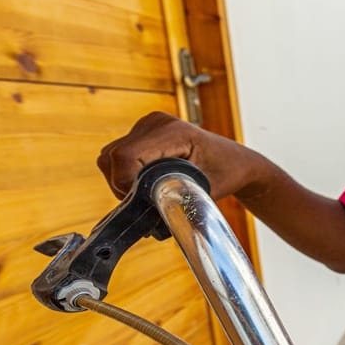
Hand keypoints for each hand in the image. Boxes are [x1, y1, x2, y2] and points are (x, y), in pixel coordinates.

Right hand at [97, 112, 256, 199]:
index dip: (123, 183)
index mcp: (174, 132)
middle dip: (121, 185)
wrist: (235, 161)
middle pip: (112, 157)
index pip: (125, 156)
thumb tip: (147, 223)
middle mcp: (156, 122)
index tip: (141, 202)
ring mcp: (148, 123)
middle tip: (146, 201)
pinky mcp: (143, 130)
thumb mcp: (202, 192)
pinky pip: (116, 154)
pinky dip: (123, 172)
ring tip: (149, 192)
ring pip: (109, 156)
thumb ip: (174, 202)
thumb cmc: (226, 175)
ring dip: (121, 180)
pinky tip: (145, 181)